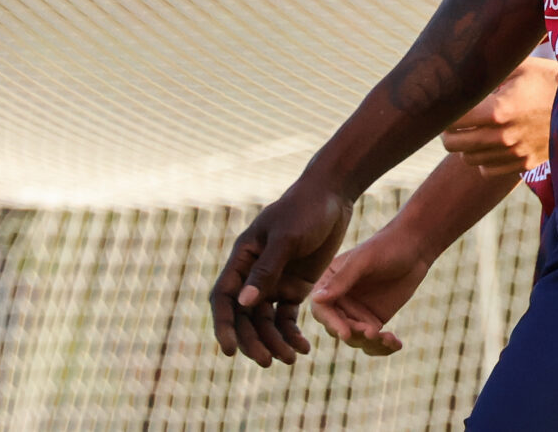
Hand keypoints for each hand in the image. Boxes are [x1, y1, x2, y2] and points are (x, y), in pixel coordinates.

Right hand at [213, 177, 352, 365]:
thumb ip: (265, 270)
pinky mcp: (295, 287)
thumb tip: (243, 304)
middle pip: (244, 316)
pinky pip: (287, 318)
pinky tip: (302, 348)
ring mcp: (274, 282)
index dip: (224, 325)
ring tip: (291, 359)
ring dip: (274, 342)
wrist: (333, 196)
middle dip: (253, 340)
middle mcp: (253, 274)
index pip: (224, 297)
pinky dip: (292, 334)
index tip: (231, 350)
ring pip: (265, 322)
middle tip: (267, 361)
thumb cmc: (305, 210)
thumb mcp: (286, 238)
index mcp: (243, 258)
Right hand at [308, 219, 435, 356]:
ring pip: (356, 339)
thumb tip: (316, 298)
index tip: (346, 333)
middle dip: (355, 334)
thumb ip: (342, 280)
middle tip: (373, 332)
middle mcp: (339, 301)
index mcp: (329, 283)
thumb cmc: (387, 247)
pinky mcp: (374, 321)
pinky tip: (396, 344)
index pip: (322, 309)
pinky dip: (384, 347)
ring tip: (388, 339)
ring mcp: (356, 313)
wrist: (415, 248)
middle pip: (338, 328)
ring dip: (371, 343)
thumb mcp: (364, 260)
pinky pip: (374, 341)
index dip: (332, 323)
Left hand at [438, 56, 556, 175]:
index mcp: (498, 110)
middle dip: (448, 130)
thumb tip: (459, 71)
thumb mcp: (518, 66)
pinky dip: (483, 159)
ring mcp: (514, 154)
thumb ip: (488, 72)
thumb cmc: (547, 79)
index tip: (447, 105)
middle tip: (454, 119)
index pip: (451, 119)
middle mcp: (503, 136)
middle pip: (454, 143)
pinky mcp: (523, 164)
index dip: (444, 112)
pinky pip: (487, 170)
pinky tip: (490, 143)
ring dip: (465, 145)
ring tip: (473, 130)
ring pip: (468, 158)